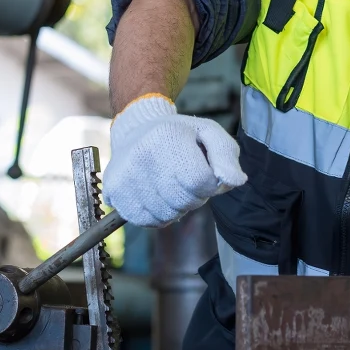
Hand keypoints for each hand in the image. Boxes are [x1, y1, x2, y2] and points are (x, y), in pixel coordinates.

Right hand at [102, 94, 246, 226]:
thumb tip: (235, 181)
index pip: (200, 182)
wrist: (136, 128)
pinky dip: (156, 215)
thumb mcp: (209, 133)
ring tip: (170, 185)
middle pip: (183, 202)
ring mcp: (124, 175)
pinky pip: (144, 221)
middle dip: (193, 197)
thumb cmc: (180, 135)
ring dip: (175, 208)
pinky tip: (155, 196)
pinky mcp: (113, 191)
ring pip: (164, 215)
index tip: (202, 171)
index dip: (208, 184)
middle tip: (185, 179)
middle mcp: (142, 155)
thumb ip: (227, 156)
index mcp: (168, 136)